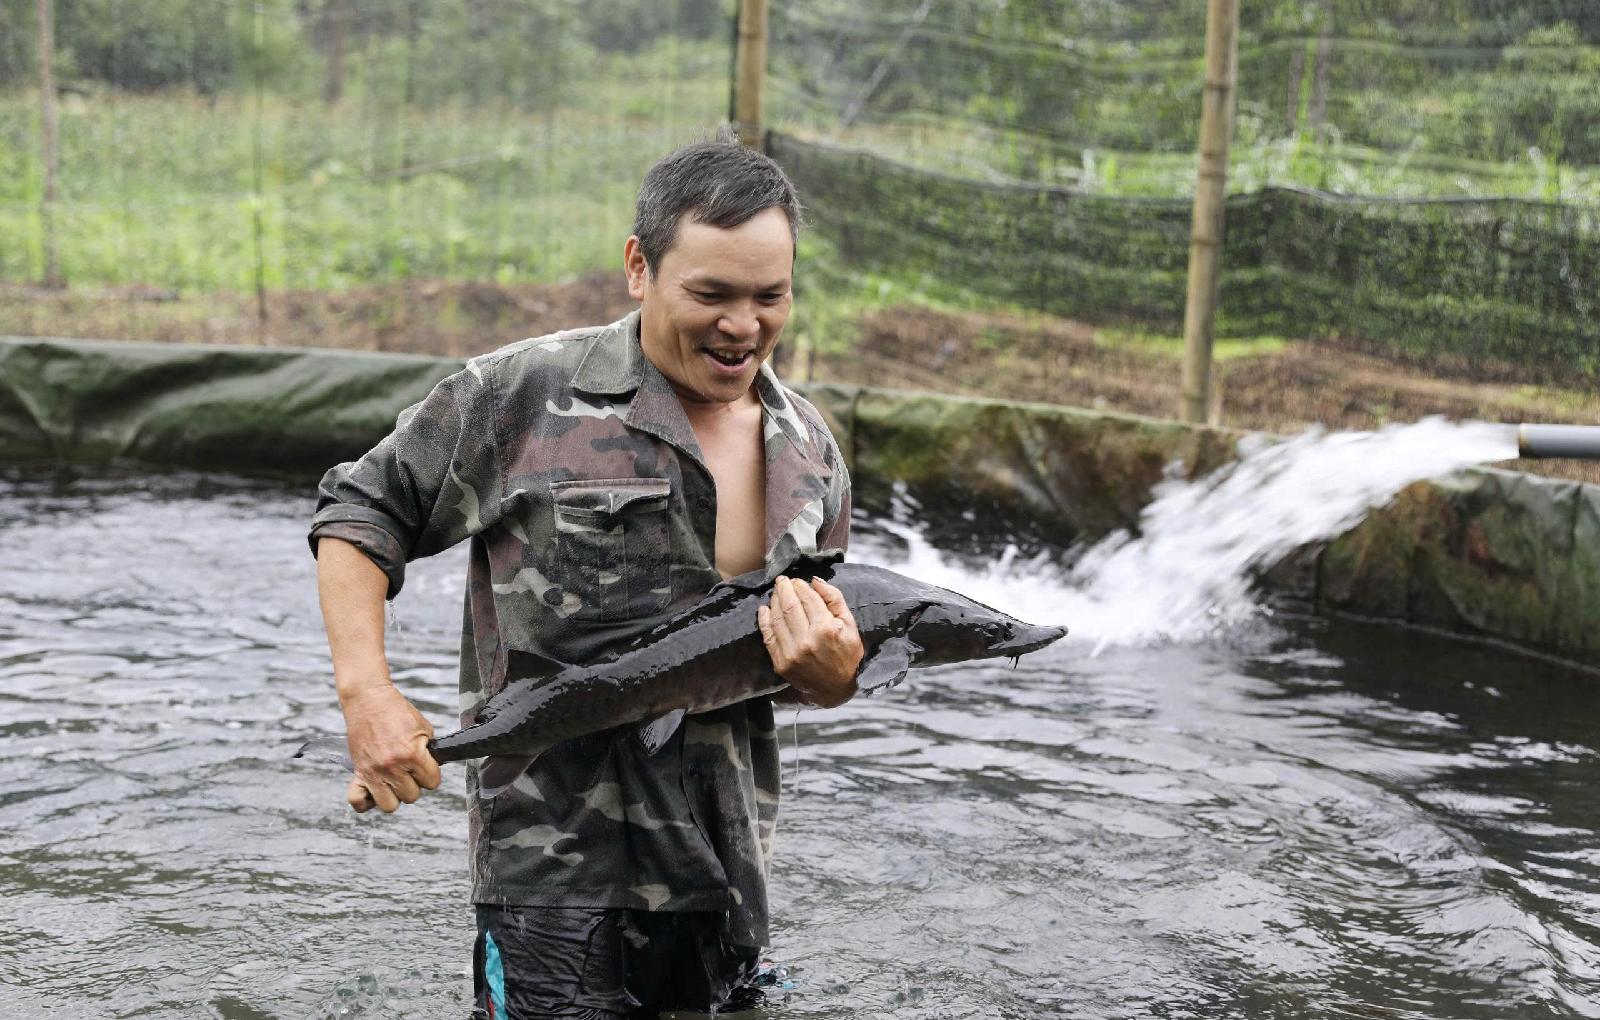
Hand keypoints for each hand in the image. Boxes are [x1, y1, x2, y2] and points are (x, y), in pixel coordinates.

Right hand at [340, 683, 441, 812]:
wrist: (368, 699)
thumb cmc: (396, 711)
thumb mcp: (424, 728)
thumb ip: (429, 752)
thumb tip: (431, 769)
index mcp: (412, 754)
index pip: (432, 783)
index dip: (431, 774)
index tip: (425, 766)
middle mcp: (392, 766)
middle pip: (412, 796)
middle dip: (413, 783)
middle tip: (408, 769)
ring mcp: (373, 771)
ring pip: (390, 805)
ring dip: (393, 794)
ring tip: (393, 779)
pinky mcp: (358, 772)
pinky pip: (358, 802)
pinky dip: (366, 800)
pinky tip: (374, 788)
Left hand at [758, 576, 863, 707]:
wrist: (837, 689)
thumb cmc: (847, 654)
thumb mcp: (850, 625)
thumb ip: (834, 599)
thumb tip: (815, 581)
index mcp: (826, 629)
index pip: (807, 598)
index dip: (800, 586)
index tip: (797, 581)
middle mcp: (806, 640)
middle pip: (789, 605)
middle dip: (784, 588)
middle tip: (782, 580)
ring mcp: (791, 653)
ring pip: (777, 618)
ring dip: (774, 601)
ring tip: (776, 592)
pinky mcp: (781, 663)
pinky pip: (768, 636)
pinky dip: (764, 620)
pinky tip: (764, 609)